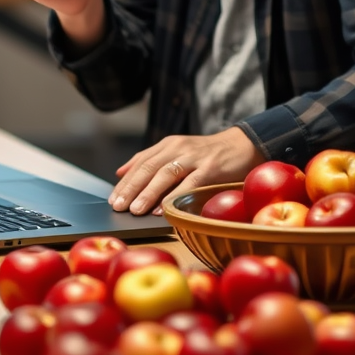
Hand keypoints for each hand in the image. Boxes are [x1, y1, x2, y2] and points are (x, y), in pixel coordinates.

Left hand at [109, 129, 264, 216]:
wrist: (242, 145)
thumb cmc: (207, 154)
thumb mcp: (177, 151)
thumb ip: (150, 160)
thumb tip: (120, 172)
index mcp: (168, 144)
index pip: (141, 162)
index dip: (125, 181)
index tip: (112, 198)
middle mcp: (178, 147)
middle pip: (149, 167)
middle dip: (131, 188)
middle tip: (118, 206)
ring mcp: (194, 157)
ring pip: (165, 174)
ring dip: (148, 193)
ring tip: (135, 210)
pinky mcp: (210, 168)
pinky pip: (189, 184)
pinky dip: (174, 197)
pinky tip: (163, 210)